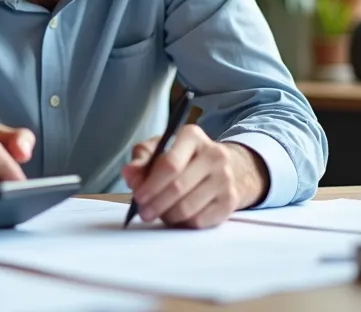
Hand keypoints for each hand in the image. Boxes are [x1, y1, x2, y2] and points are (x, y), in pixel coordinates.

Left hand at [121, 125, 267, 228]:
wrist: (224, 168)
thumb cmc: (183, 159)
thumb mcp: (160, 150)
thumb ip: (142, 160)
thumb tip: (129, 173)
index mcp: (192, 136)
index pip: (170, 164)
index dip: (151, 184)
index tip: (139, 197)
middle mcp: (214, 154)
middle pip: (178, 187)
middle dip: (156, 204)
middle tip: (144, 213)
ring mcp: (225, 178)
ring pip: (188, 208)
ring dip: (168, 216)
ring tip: (160, 214)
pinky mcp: (230, 201)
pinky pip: (200, 221)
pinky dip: (184, 223)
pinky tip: (178, 217)